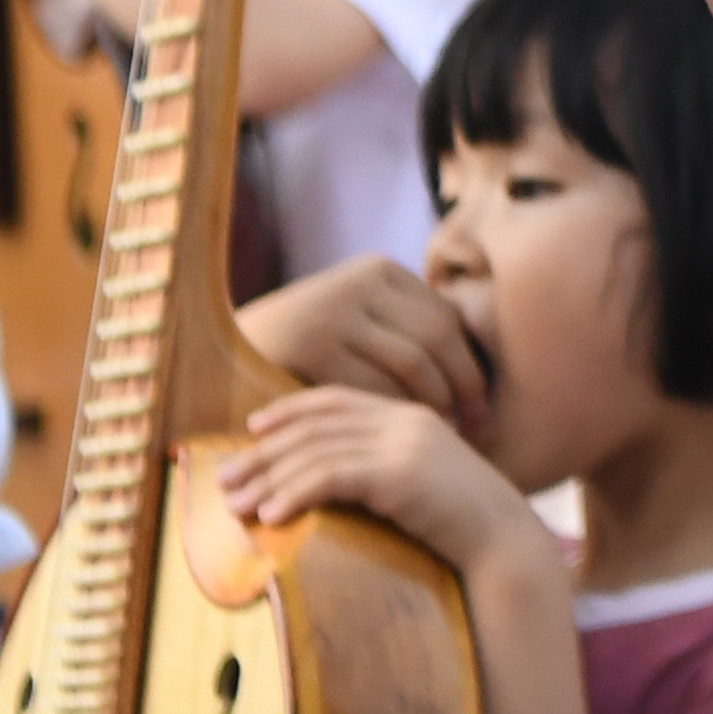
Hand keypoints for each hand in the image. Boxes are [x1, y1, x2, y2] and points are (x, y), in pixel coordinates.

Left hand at [213, 386, 549, 592]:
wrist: (506, 544)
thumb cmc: (460, 527)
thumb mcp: (418, 488)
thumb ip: (382, 473)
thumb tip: (331, 486)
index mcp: (409, 415)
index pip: (336, 400)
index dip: (290, 410)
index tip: (252, 428)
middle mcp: (404, 420)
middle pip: (316, 425)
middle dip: (263, 451)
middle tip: (224, 477)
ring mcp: (404, 443)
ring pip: (316, 451)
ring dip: (268, 478)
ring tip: (235, 505)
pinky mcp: (400, 473)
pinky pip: (332, 476)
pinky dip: (294, 493)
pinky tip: (271, 515)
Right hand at [234, 256, 488, 426]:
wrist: (229, 350)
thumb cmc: (308, 347)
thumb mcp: (358, 319)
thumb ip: (400, 326)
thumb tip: (471, 358)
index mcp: (381, 271)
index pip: (447, 318)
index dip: (471, 364)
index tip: (484, 404)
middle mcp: (362, 282)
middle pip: (438, 338)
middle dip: (463, 386)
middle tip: (478, 427)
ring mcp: (337, 310)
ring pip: (411, 364)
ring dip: (434, 405)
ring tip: (445, 436)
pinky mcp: (312, 344)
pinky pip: (371, 387)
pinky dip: (391, 416)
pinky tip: (400, 442)